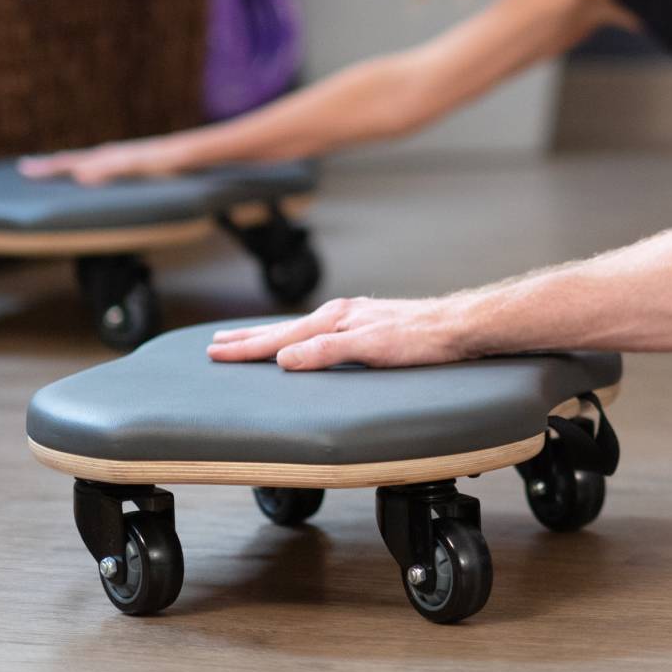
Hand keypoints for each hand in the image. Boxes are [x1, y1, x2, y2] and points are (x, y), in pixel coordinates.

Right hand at [18, 139, 186, 185]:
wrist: (191, 152)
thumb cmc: (165, 161)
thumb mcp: (135, 166)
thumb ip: (108, 169)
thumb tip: (78, 176)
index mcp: (106, 157)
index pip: (70, 163)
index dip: (47, 169)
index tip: (23, 170)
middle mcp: (112, 153)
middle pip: (74, 159)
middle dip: (50, 165)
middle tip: (26, 167)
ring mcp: (123, 156)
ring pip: (88, 160)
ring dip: (68, 165)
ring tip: (53, 168)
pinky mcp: (135, 162)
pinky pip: (104, 165)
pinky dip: (89, 168)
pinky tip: (95, 175)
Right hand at [207, 295, 466, 368]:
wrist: (458, 326)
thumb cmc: (421, 339)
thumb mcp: (372, 348)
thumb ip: (328, 351)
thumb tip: (284, 357)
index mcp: (335, 319)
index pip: (279, 338)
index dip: (246, 348)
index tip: (214, 353)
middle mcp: (340, 314)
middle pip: (283, 328)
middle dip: (247, 338)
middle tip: (213, 343)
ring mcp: (353, 317)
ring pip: (299, 328)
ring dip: (269, 335)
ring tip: (245, 340)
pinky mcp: (366, 325)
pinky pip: (317, 330)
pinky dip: (296, 335)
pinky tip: (299, 340)